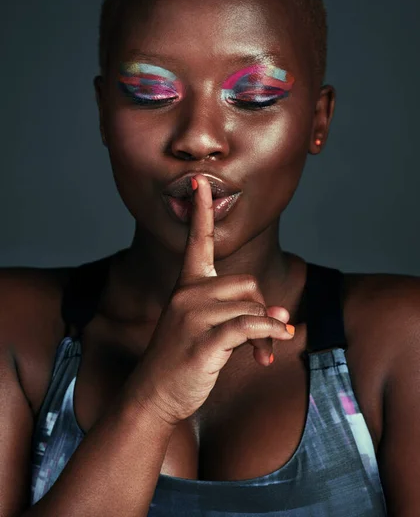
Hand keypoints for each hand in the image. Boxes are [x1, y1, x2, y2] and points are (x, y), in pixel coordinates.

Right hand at [126, 174, 293, 425]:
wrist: (155, 394)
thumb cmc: (183, 358)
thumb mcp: (206, 327)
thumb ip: (241, 313)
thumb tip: (283, 315)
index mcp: (186, 286)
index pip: (195, 241)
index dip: (201, 211)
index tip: (199, 182)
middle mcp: (187, 295)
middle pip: (246, 283)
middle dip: (261, 308)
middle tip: (262, 334)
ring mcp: (193, 318)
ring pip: (251, 307)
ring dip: (267, 331)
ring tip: (263, 352)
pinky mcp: (203, 342)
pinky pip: (248, 326)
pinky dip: (268, 334)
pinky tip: (275, 344)